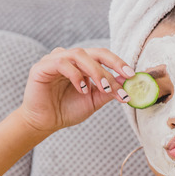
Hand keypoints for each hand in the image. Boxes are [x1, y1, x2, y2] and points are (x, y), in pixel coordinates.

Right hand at [19, 47, 134, 133]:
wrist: (45, 123)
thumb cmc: (67, 110)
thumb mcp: (94, 101)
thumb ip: (108, 90)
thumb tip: (126, 81)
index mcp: (83, 64)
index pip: (104, 57)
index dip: (119, 64)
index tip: (132, 76)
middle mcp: (70, 58)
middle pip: (95, 52)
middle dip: (112, 65)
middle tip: (124, 78)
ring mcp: (55, 60)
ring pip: (80, 55)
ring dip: (96, 71)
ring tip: (103, 89)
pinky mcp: (42, 66)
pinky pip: (62, 63)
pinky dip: (76, 75)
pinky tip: (83, 89)